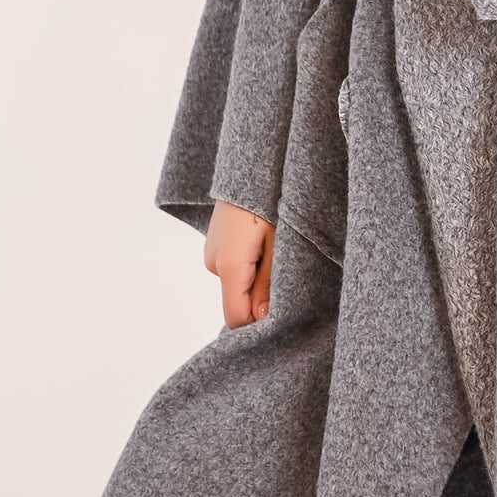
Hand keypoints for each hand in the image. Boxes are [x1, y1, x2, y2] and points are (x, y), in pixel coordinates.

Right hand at [204, 201, 275, 326]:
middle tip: (285, 280)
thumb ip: (267, 284)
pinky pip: (231, 270)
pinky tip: (264, 249)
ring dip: (254, 283)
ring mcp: (211, 254)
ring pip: (235, 287)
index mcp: (229, 266)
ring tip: (275, 257)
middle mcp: (213, 263)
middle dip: (259, 302)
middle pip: (236, 303)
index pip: (236, 318)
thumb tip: (262, 318)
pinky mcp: (215, 246)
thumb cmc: (272, 202)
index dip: (257, 326)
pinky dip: (248, 270)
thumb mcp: (278, 245)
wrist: (255, 169)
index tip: (281, 320)